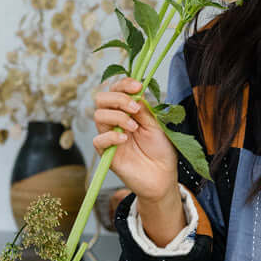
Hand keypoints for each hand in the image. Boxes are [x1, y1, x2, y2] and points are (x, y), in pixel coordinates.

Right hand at [93, 78, 178, 202]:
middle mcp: (115, 121)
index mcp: (127, 111)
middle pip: (101, 99)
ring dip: (118, 117)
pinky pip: (98, 139)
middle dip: (118, 98)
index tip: (137, 86)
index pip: (116, 90)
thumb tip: (135, 93)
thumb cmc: (161, 151)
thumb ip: (143, 109)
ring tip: (134, 127)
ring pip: (98, 116)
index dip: (123, 84)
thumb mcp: (156, 125)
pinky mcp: (106, 153)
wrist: (162, 176)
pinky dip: (111, 136)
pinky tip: (125, 139)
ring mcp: (109, 136)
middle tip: (135, 108)